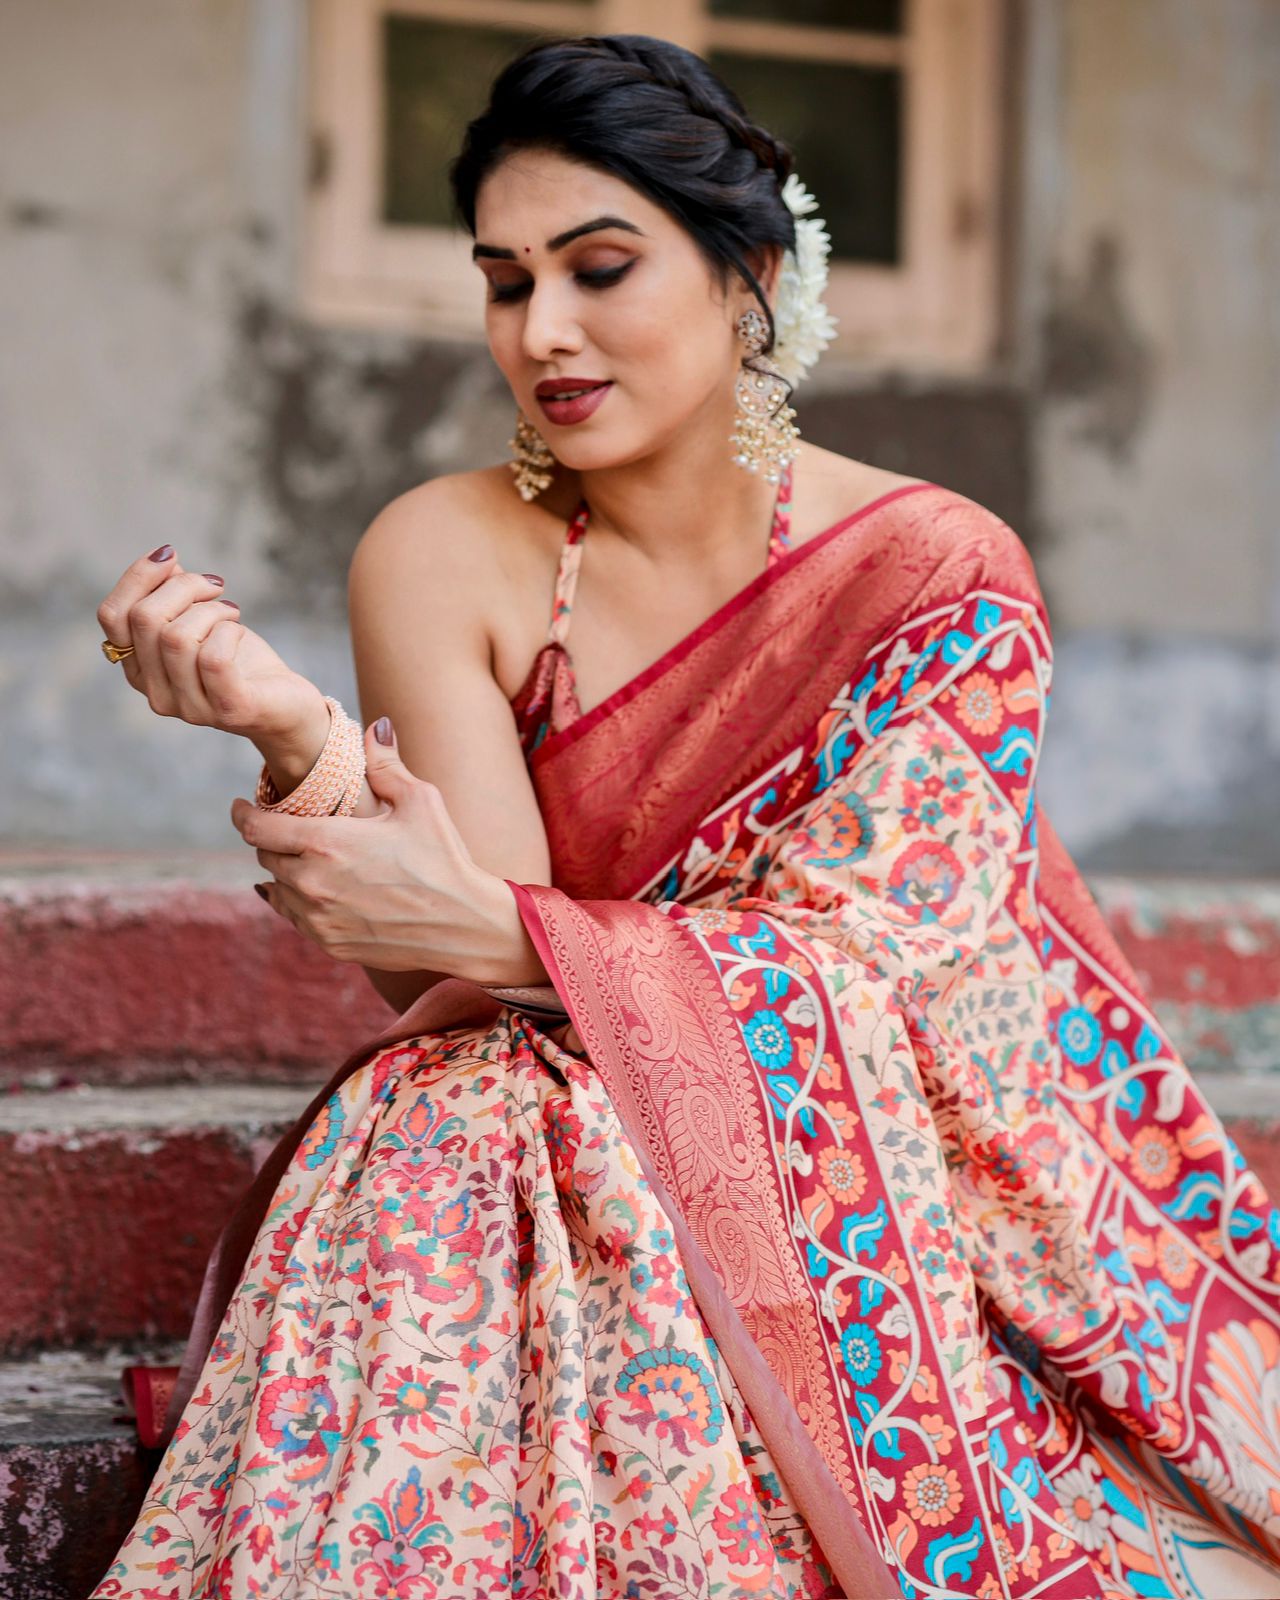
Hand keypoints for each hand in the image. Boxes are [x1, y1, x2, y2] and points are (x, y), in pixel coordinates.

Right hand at [97, 544, 321, 740]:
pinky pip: (212, 658)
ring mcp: (190, 708)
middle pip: (144, 619)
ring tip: (231, 612)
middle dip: (183, 586)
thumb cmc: (241, 661)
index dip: (137, 577)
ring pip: (176, 636)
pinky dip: (229, 630)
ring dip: (210, 609)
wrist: (288, 708)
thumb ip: (174, 595)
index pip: (112, 616)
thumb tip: (163, 561)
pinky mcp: (228, 710)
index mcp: (141, 671)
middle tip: (215, 586)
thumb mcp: (201, 621)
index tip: (170, 554)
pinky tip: (239, 630)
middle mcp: (157, 695)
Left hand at [232, 718, 546, 983]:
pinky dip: (296, 901)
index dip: (243, 815)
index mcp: (327, 842)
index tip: (242, 807)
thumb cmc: (444, 859)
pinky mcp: (330, 944)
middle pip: (265, 857)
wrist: (464, 925)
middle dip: (272, 840)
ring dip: (284, 872)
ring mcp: (318, 918)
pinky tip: (313, 891)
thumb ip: (386, 765)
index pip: (257, 828)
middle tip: (285, 829)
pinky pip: (294, 918)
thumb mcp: (420, 801)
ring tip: (304, 859)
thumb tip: (375, 727)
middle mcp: (312, 882)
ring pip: (276, 889)